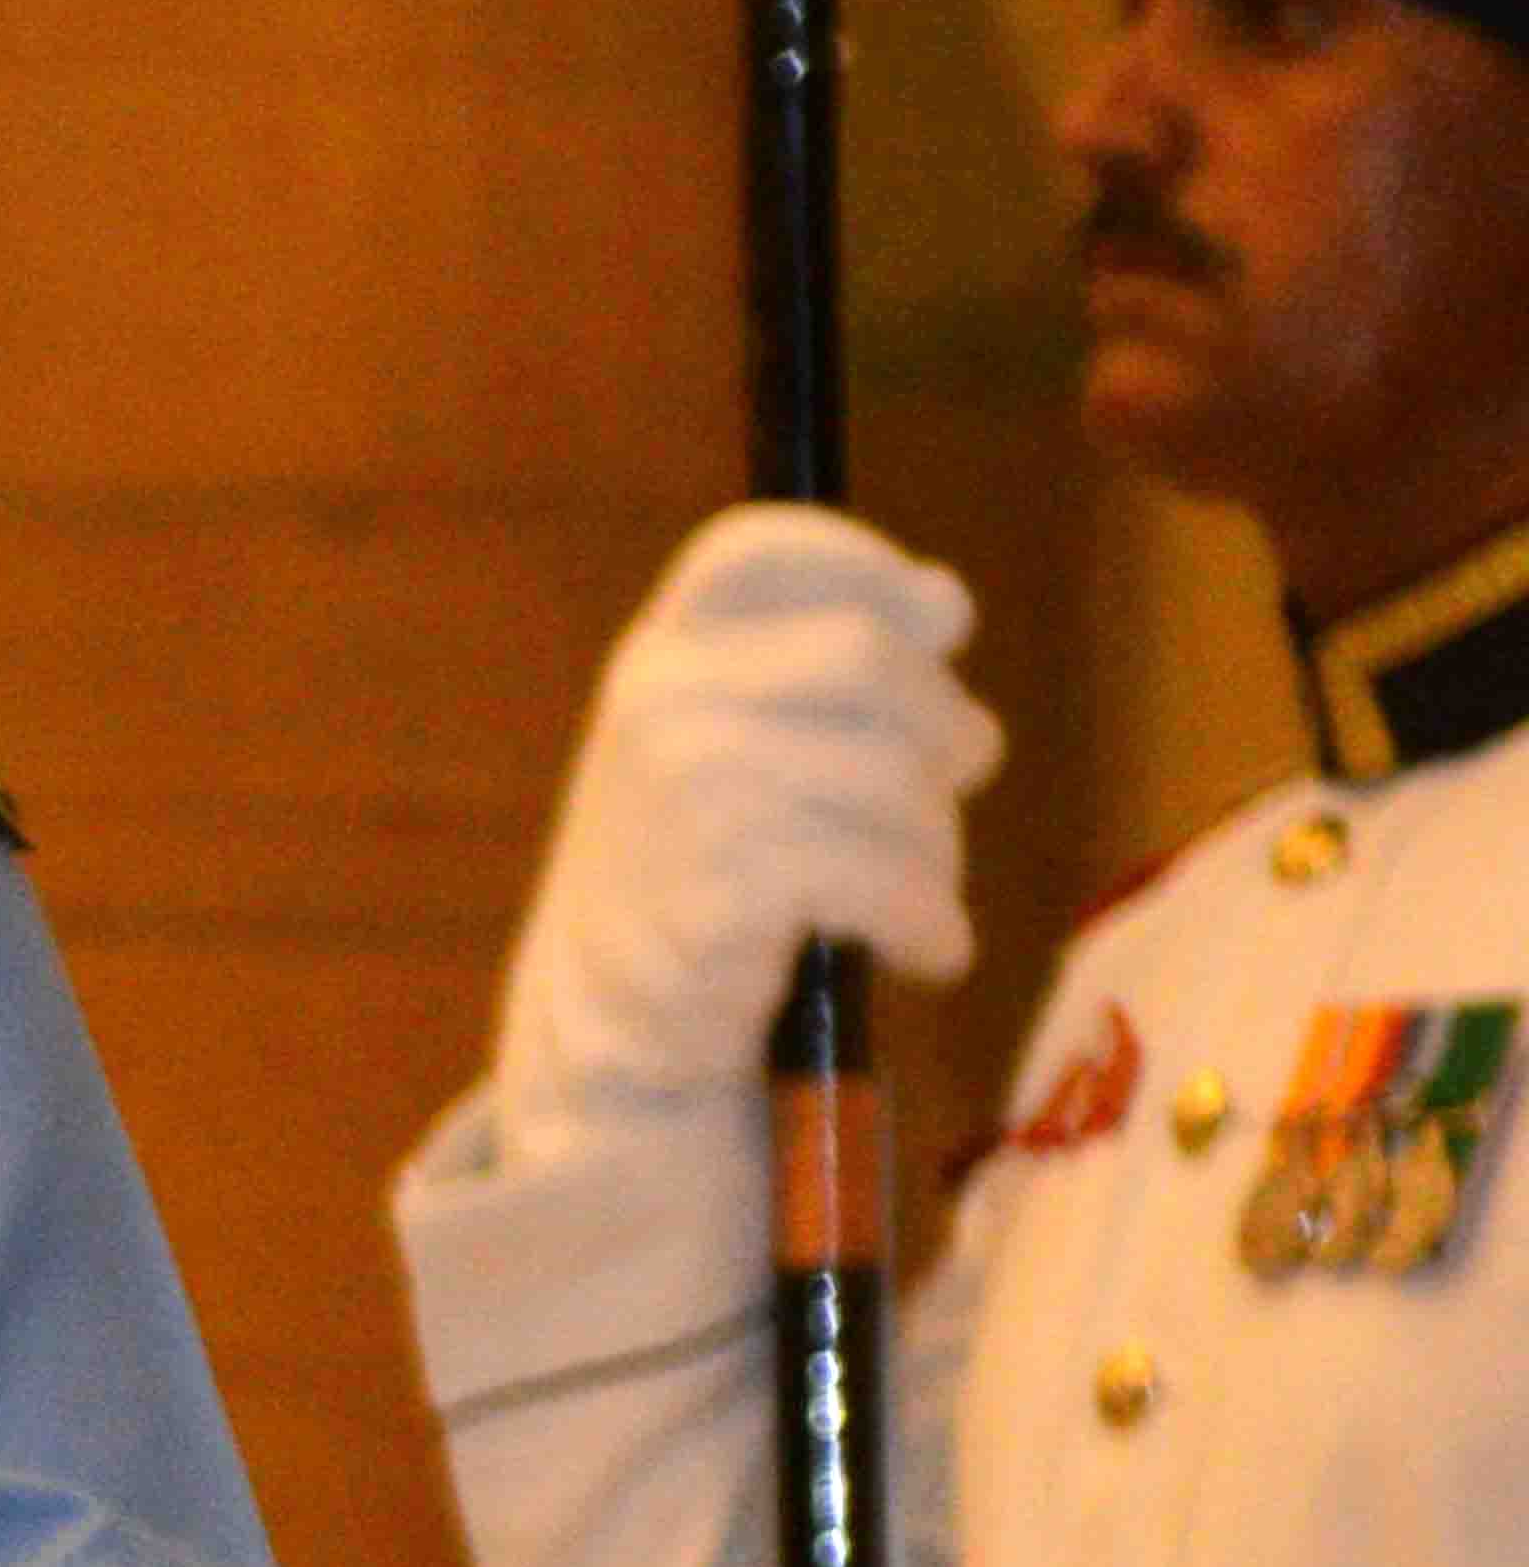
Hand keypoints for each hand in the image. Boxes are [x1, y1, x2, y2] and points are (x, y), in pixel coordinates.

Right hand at [496, 504, 1005, 1112]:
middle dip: (945, 727)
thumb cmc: (692, 862)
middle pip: (868, 659)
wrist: (607, 1015)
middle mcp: (659, 703)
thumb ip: (816, 665)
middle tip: (957, 785)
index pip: (762, 551)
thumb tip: (947, 604)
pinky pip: (883, 880)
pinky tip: (927, 950)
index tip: (941, 626)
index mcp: (658, 654)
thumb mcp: (723, 738)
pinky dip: (929, 923)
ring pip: (894, 780)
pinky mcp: (721, 891)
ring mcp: (685, 793)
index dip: (868, 567)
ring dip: (941, 849)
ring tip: (926, 897)